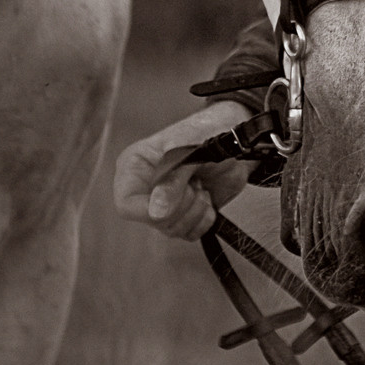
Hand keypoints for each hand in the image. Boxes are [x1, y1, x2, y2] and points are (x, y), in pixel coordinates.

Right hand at [113, 102, 261, 239]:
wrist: (237, 138)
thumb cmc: (208, 131)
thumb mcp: (189, 150)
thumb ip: (171, 181)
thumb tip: (156, 212)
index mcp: (135, 166)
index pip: (126, 204)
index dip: (150, 208)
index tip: (175, 197)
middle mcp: (144, 188)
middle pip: (154, 220)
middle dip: (183, 203)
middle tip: (194, 180)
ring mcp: (164, 204)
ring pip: (173, 229)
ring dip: (196, 209)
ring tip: (201, 184)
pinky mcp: (184, 215)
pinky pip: (190, 234)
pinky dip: (205, 219)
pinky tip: (207, 196)